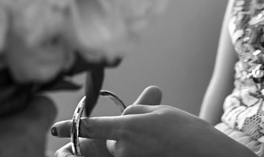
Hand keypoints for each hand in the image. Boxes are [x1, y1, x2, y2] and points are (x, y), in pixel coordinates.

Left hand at [50, 86, 253, 156]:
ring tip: (159, 143)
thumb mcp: (160, 113)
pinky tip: (158, 149)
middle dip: (115, 137)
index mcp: (126, 128)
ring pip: (121, 153)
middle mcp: (124, 151)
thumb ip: (135, 111)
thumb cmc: (187, 131)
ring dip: (131, 146)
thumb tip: (123, 116)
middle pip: (108, 142)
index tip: (55, 131)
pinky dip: (139, 153)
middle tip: (136, 136)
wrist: (208, 156)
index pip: (89, 128)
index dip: (70, 128)